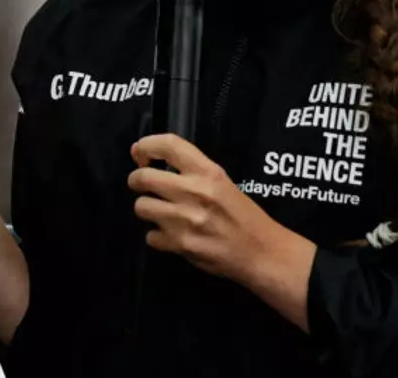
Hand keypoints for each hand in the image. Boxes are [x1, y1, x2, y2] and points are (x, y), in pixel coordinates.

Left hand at [128, 134, 312, 290]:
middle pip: (143, 177)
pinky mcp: (180, 244)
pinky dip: (157, 237)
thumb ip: (192, 172)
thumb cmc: (243, 215)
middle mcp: (193, 191)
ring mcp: (184, 219)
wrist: (261, 252)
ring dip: (147, 209)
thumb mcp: (222, 182)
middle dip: (136, 180)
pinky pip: (150, 236)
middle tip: (141, 185)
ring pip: (141, 206)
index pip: (168, 145)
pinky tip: (171, 236)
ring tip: (160, 212)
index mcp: (208, 172)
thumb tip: (153, 162)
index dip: (147, 145)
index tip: (139, 153)